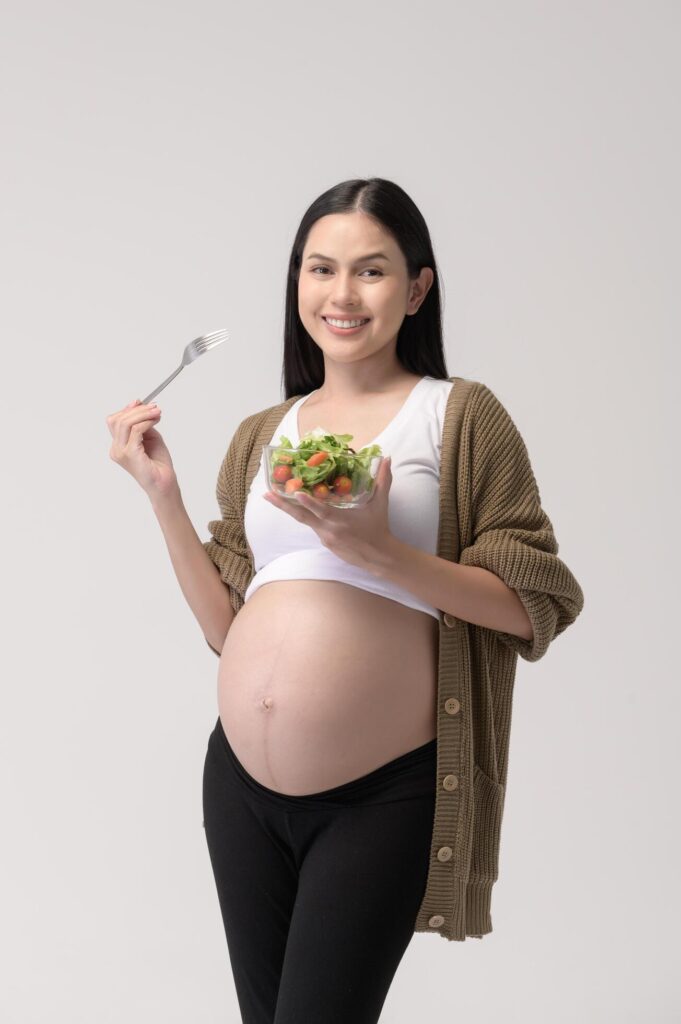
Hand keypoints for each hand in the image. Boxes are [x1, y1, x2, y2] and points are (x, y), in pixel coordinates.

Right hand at [106, 399, 177, 498]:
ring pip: (125, 423)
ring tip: (157, 412)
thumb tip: (140, 406)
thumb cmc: (158, 464)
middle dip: (136, 409)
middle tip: (154, 407)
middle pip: (117, 419)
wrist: (164, 483)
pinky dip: (146, 422)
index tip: (141, 402)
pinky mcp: (130, 454)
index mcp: (118, 445)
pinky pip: (135, 431)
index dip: (127, 409)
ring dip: (142, 413)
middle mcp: (116, 449)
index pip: (114, 421)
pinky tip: (155, 421)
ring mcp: (121, 452)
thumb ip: (143, 424)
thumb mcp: (150, 437)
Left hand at [262, 456, 394, 570]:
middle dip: (282, 505)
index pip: (320, 509)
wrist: (378, 556)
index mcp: (340, 519)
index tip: (295, 493)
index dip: (307, 502)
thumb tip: (388, 458)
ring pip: (304, 521)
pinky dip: (306, 516)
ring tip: (272, 497)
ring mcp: (325, 538)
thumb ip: (383, 480)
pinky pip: (313, 527)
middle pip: (301, 516)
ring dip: (289, 509)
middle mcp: (328, 529)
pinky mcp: (325, 544)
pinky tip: (298, 507)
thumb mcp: (380, 503)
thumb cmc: (379, 527)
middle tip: (266, 494)